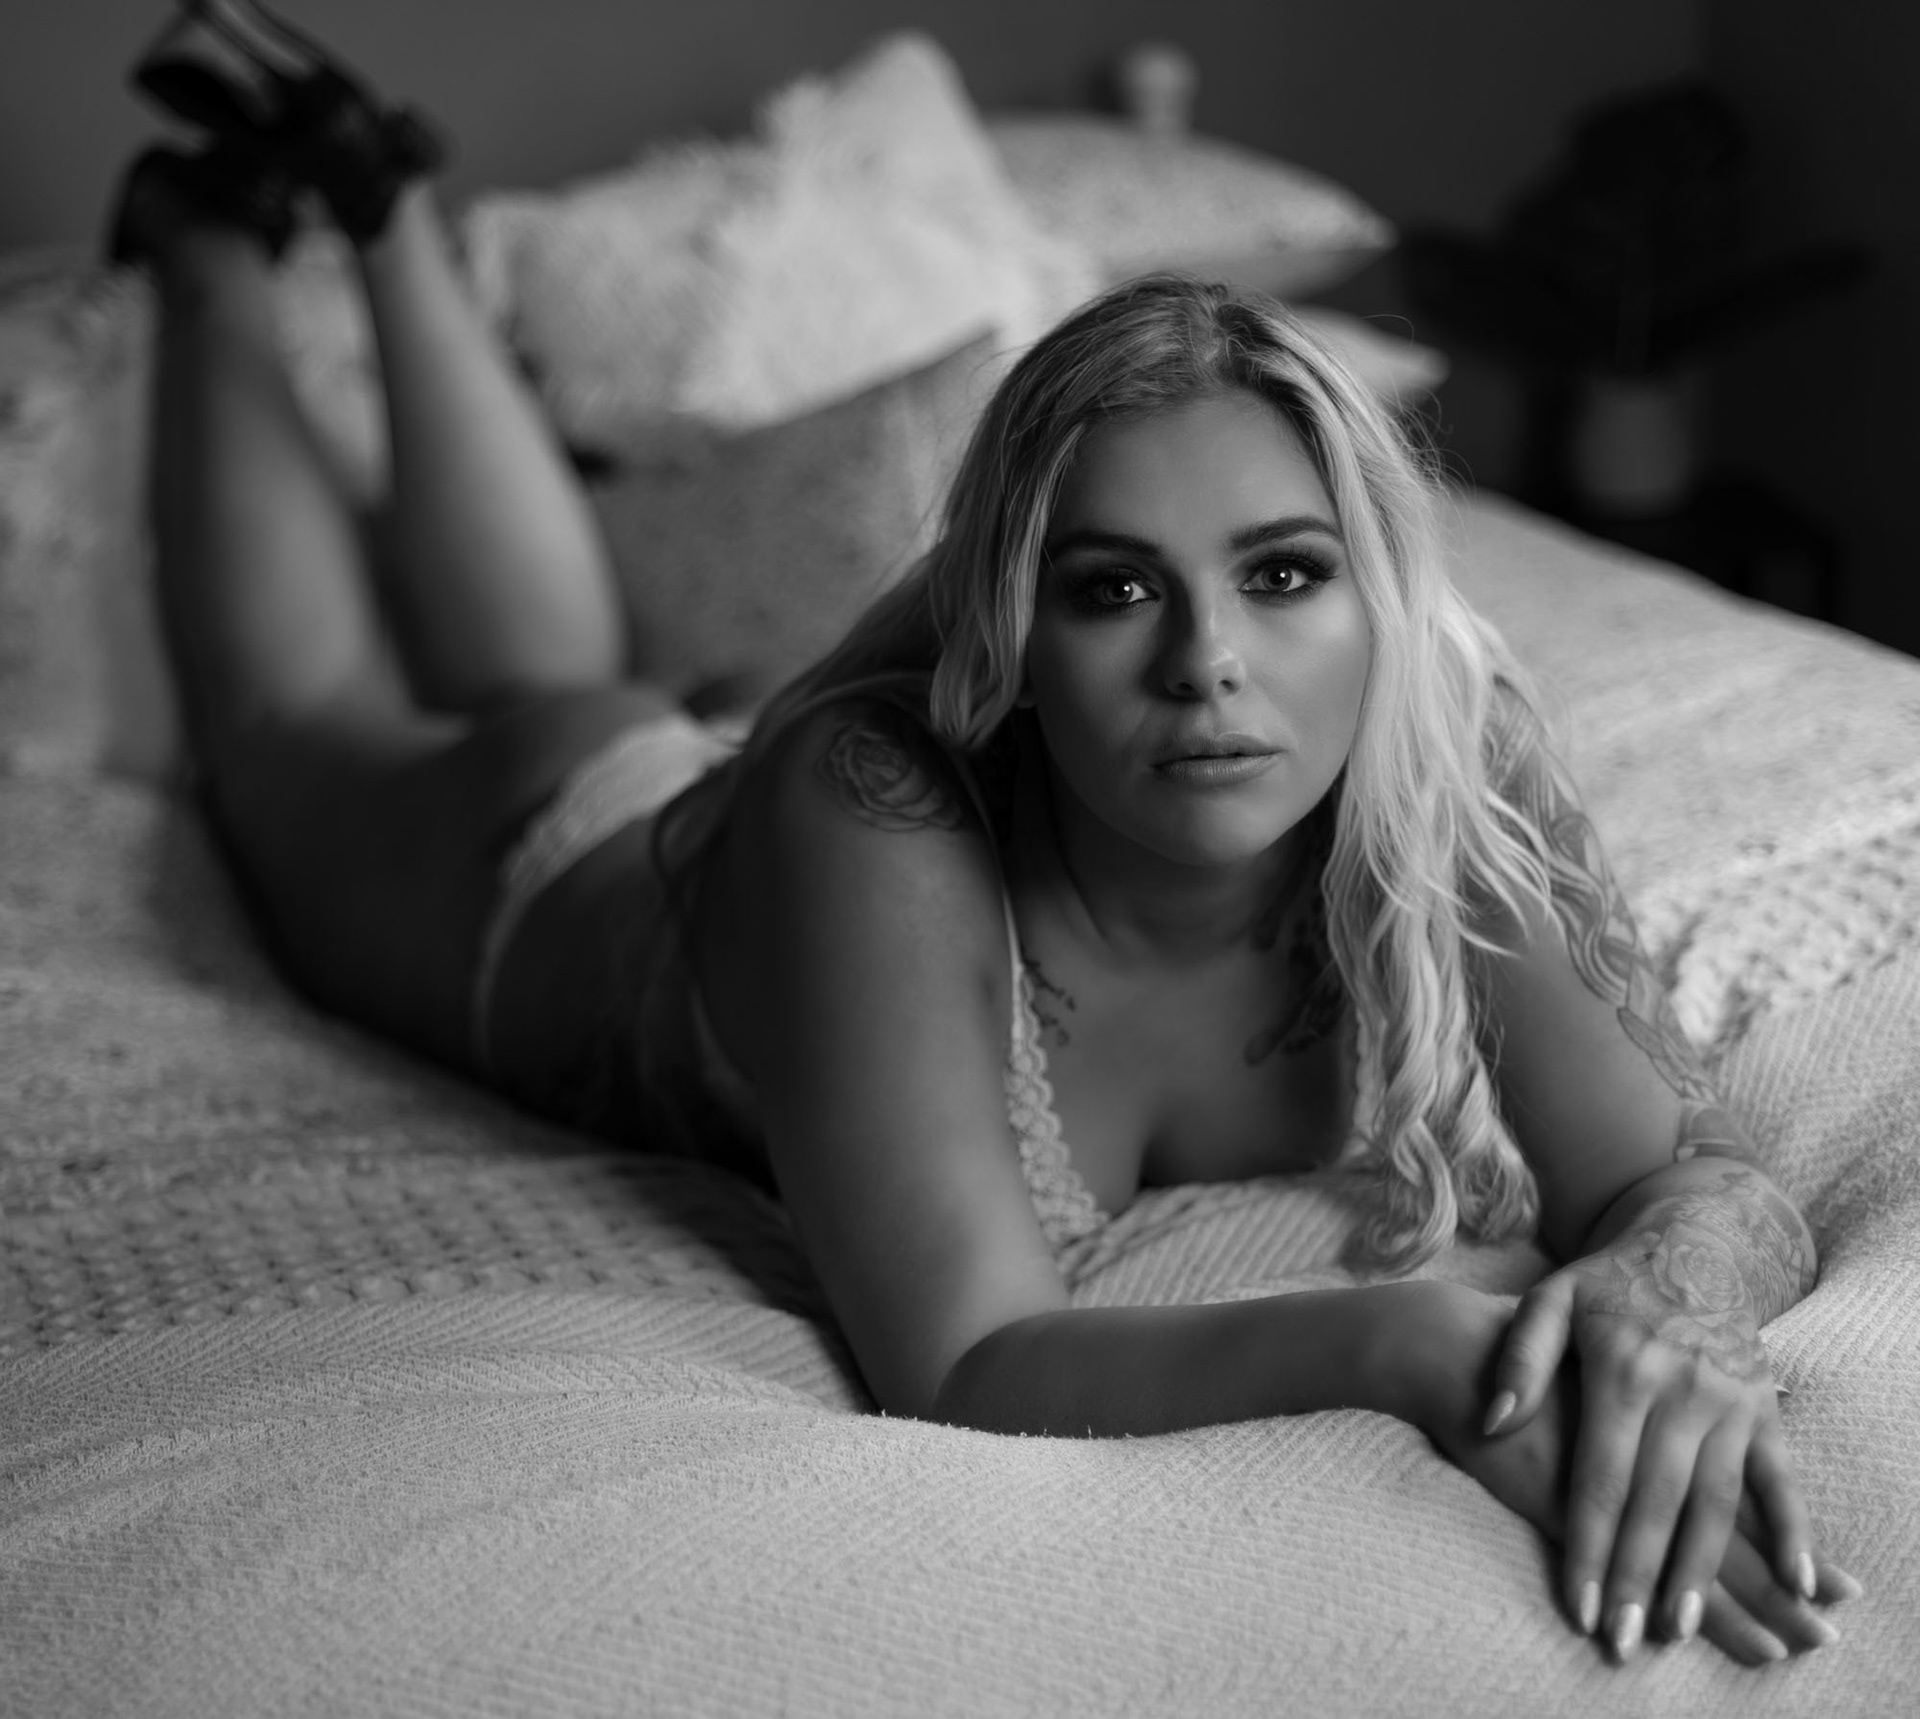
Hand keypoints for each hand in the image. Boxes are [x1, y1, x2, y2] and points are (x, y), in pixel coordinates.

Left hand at [1480, 1248, 1815, 1656]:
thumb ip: (1520, 1361)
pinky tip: (1796, 1583)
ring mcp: (1730, 1402)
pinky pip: (1783, 1478)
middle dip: (1637, 1577)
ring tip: (1680, 1627)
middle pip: (1656, 1503)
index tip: (1578, 1606)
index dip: (1589, 1546)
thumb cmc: (1606, 1283)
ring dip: (1702, 1571)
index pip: (1600, 1478)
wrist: (1691, 1242)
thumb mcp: (1548, 1299)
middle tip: (1622, 1640)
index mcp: (1621, 1370)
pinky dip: (1796, 1532)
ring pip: (1717, 1502)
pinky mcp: (1765, 1408)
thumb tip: (1490, 1420)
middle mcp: (1680, 1391)